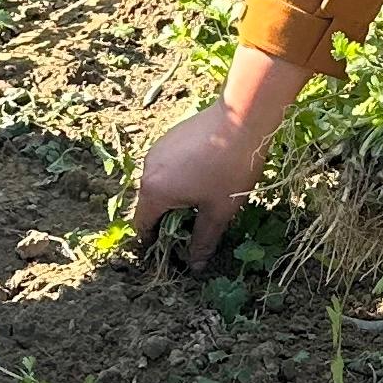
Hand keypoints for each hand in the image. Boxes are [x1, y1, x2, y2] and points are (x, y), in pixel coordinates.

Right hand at [134, 101, 271, 266]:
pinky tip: (202, 177)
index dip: (152, 243)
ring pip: (157, 183)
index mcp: (154, 191)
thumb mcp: (218, 211)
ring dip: (171, 198)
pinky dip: (176, 178)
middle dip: (165, 220)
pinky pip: (165, 166)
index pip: (141, 225)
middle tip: (190, 229)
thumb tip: (194, 265)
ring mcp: (157, 150)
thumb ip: (202, 240)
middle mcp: (147, 169)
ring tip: (199, 203)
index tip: (169, 251)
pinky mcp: (169, 137)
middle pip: (147, 204)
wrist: (241, 118)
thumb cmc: (230, 169)